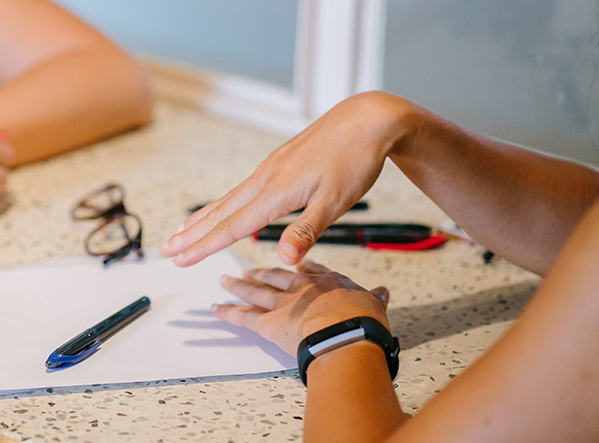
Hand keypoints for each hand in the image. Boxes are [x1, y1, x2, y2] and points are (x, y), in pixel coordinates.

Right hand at [159, 92, 414, 265]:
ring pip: (228, 199)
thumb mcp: (336, 201)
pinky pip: (241, 189)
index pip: (232, 226)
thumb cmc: (355, 159)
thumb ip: (306, 231)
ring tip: (181, 231)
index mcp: (276, 191)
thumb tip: (283, 260)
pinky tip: (224, 208)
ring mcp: (270, 169)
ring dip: (203, 218)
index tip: (179, 259)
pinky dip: (224, 203)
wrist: (366, 119)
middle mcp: (265, 178)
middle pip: (220, 212)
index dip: (204, 246)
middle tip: (164, 249)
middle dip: (191, 234)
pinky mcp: (278, 164)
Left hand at [213, 261, 389, 356]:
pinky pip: (242, 317)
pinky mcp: (268, 324)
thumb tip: (383, 292)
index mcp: (328, 282)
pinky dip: (227, 313)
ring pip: (255, 292)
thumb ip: (374, 298)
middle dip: (261, 273)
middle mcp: (301, 289)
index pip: (311, 270)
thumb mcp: (374, 305)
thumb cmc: (363, 323)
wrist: (345, 335)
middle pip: (276, 277)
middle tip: (248, 270)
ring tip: (225, 281)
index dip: (301, 267)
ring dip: (238, 287)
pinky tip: (215, 308)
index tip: (294, 263)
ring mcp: (282, 304)